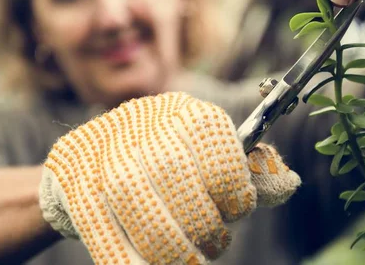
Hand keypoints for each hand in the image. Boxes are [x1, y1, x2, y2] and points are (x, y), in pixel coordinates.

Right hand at [39, 92, 299, 263]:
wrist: (89, 158)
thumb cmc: (163, 161)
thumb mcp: (207, 156)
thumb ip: (246, 172)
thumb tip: (289, 182)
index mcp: (185, 113)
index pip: (218, 151)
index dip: (233, 192)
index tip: (234, 212)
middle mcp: (144, 125)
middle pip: (179, 182)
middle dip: (202, 228)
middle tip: (211, 246)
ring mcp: (104, 153)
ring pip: (140, 207)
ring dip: (170, 250)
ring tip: (187, 262)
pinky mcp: (75, 184)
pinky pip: (103, 233)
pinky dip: (128, 261)